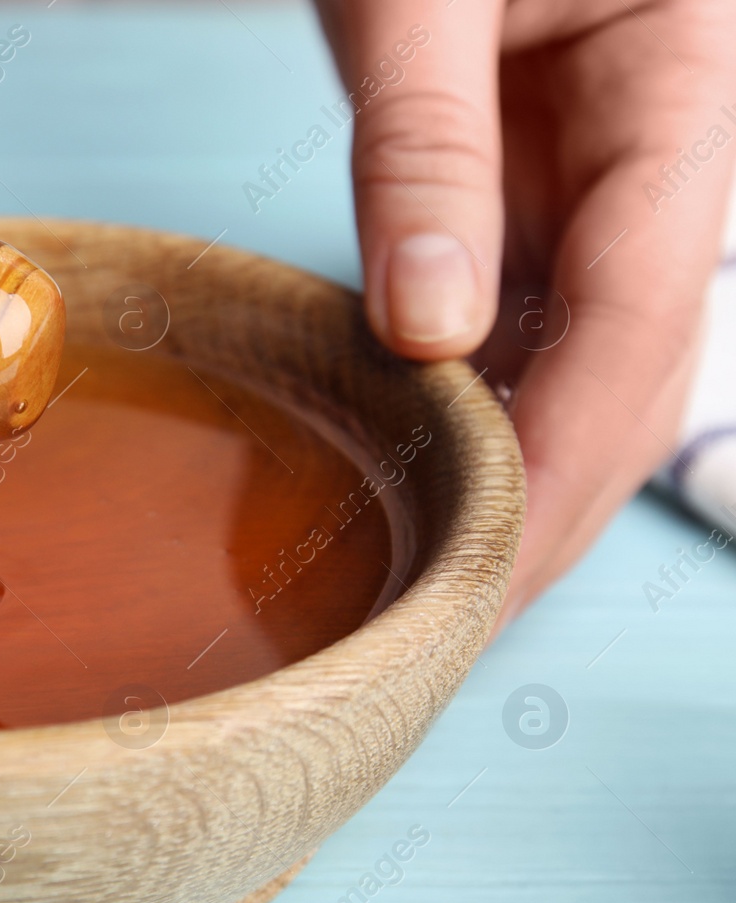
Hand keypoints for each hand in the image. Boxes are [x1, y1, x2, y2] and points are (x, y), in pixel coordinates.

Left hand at [315, 0, 735, 624]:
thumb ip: (429, 154)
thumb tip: (426, 332)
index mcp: (684, 84)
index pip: (646, 315)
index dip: (576, 455)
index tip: (497, 569)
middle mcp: (658, 141)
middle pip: (633, 354)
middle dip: (559, 491)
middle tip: (461, 610)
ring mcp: (600, 163)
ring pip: (588, 343)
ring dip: (524, 454)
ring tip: (440, 561)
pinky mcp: (535, 172)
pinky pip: (529, 299)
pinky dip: (484, 384)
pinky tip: (428, 446)